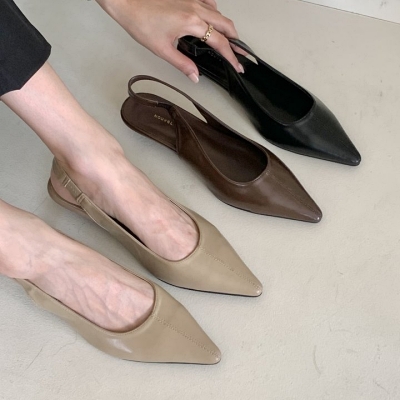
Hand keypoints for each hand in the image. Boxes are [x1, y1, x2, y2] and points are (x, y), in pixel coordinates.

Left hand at [96, 0, 243, 81]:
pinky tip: (211, 19)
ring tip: (228, 39)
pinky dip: (214, 12)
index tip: (238, 65)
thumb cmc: (141, 23)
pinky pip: (208, 2)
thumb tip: (195, 76)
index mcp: (192, 23)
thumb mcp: (162, 49)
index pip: (219, 42)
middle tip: (240, 53)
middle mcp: (196, 8)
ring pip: (218, 12)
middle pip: (225, 24)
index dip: (231, 56)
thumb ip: (182, 64)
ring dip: (226, 27)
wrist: (127, 2)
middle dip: (235, 40)